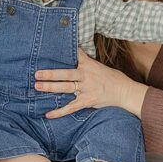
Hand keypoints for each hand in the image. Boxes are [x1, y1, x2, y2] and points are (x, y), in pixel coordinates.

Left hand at [34, 48, 148, 118]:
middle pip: (66, 74)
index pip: (75, 54)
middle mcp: (86, 76)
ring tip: (37, 86)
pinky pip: (71, 107)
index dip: (64, 51)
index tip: (49, 47)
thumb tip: (74, 56)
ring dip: (50, 87)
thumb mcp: (100, 66)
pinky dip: (59, 112)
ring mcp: (87, 89)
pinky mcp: (88, 101)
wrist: (125, 91)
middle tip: (37, 73)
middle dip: (51, 73)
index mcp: (89, 64)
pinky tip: (48, 114)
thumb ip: (86, 63)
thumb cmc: (112, 78)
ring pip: (66, 88)